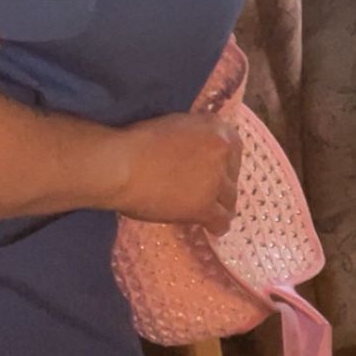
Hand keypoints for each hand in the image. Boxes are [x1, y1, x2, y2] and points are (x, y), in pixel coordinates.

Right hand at [113, 111, 243, 234]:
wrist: (122, 165)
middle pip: (232, 175)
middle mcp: (222, 151)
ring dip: (220, 205)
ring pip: (229, 199)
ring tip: (210, 212)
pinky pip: (221, 220)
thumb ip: (194, 138)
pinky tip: (212, 229)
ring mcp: (216, 179)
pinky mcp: (205, 206)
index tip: (216, 171)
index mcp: (215, 127)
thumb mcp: (176, 126)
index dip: (224, 163)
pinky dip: (217, 226)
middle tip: (206, 193)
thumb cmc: (137, 142)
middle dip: (222, 184)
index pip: (233, 148)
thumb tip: (195, 153)